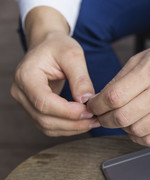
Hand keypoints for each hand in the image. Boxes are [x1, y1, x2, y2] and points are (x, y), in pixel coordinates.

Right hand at [11, 7, 98, 135]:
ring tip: (94, 122)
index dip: (67, 111)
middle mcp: (21, 92)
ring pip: (47, 127)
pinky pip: (50, 126)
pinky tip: (84, 122)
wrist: (48, 47)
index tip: (89, 110)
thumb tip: (87, 100)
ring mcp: (25, 103)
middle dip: (73, 123)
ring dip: (72, 128)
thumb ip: (80, 77)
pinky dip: (68, 128)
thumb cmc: (59, 47)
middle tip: (96, 119)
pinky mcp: (34, 109)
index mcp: (26, 76)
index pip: (43, 102)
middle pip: (45, 118)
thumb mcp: (73, 55)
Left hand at [87, 33, 149, 145]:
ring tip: (122, 119)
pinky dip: (139, 138)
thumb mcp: (142, 58)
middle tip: (102, 115)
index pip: (114, 97)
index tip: (92, 106)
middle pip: (122, 117)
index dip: (97, 105)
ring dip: (122, 128)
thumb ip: (120, 80)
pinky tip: (137, 128)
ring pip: (137, 131)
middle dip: (104, 119)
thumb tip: (100, 100)